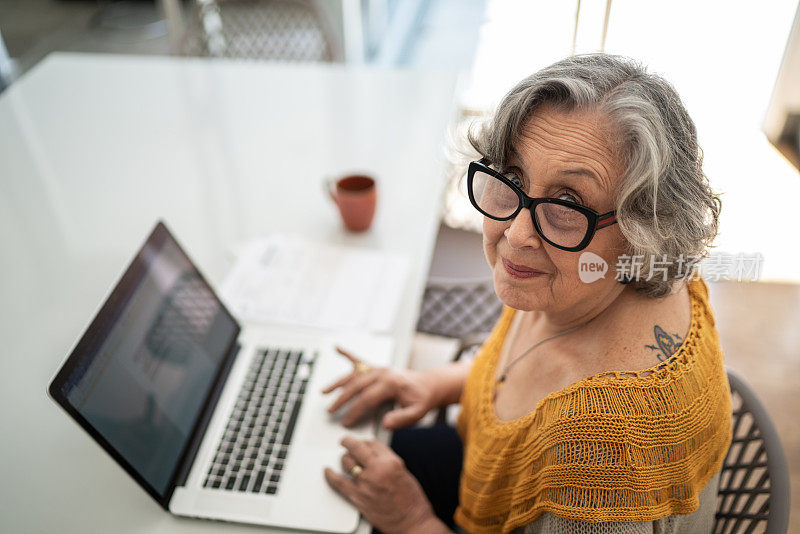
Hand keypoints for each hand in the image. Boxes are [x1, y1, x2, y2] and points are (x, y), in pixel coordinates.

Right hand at [322, 363, 437, 429]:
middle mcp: (383, 373)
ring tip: (324, 392)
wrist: (429, 385)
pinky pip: (360, 360)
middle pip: (356, 385)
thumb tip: (385, 423)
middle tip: (330, 411)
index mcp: (391, 383)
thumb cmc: (422, 399)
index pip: (367, 398)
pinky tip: (337, 348)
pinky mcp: (378, 367)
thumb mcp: (417, 413)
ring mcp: (379, 368)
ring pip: (354, 374)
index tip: (345, 422)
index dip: (354, 411)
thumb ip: (401, 419)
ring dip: (338, 383)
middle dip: (341, 399)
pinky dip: (347, 354)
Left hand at [324, 437, 446, 533]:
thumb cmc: (412, 501)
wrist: (411, 522)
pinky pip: (339, 483)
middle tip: (345, 441)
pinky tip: (327, 471)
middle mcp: (378, 470)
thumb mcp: (403, 473)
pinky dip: (331, 475)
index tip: (362, 442)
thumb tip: (373, 456)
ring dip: (344, 459)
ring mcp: (366, 483)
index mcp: (392, 462)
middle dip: (348, 442)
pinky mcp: (358, 497)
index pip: (373, 443)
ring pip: (347, 463)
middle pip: (357, 448)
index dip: (365, 442)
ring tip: (343, 459)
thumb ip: (387, 462)